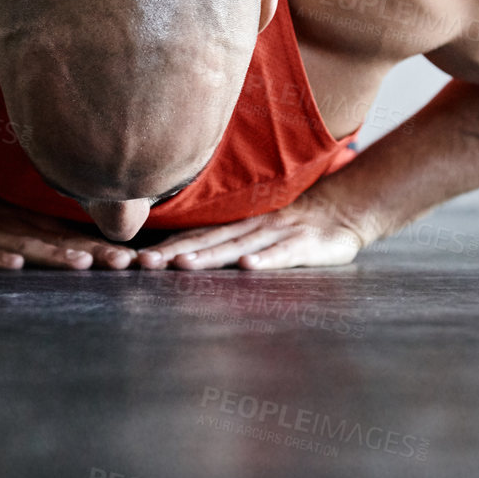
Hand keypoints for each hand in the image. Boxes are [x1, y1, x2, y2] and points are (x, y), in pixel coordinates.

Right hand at [0, 189, 135, 269]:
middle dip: (96, 254)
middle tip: (126, 263)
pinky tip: (14, 265)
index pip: (82, 243)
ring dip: (56, 256)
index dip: (111, 251)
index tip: (146, 262)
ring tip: (82, 264)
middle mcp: (23, 233)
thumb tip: (109, 254)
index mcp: (40, 233)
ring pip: (29, 247)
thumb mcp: (24, 233)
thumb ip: (60, 244)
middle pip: (64, 244)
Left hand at [134, 190, 365, 270]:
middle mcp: (250, 228)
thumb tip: (181, 252)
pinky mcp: (304, 246)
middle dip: (174, 253)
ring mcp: (276, 234)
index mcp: (236, 226)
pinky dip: (265, 260)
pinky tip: (248, 267)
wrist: (343, 210)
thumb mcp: (255, 228)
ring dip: (210, 256)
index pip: (195, 236)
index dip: (165, 246)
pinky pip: (282, 254)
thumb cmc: (293, 225)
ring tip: (183, 266)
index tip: (135, 260)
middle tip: (144, 264)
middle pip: (207, 241)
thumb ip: (224, 237)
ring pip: (238, 246)